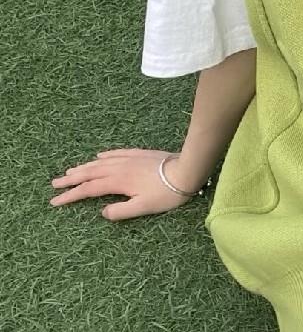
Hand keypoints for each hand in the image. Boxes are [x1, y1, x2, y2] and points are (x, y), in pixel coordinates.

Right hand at [49, 148, 194, 220]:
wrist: (186, 170)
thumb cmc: (166, 193)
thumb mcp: (143, 208)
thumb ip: (120, 211)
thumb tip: (102, 212)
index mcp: (118, 182)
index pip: (88, 190)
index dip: (71, 196)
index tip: (55, 202)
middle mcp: (119, 168)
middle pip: (90, 173)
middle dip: (71, 179)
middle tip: (54, 183)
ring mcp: (129, 158)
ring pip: (101, 162)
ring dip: (84, 166)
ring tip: (70, 170)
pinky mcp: (138, 154)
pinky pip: (116, 153)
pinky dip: (105, 155)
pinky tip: (99, 155)